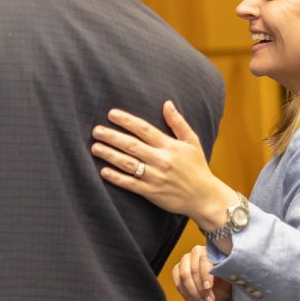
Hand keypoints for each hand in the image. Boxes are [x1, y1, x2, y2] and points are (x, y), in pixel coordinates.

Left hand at [92, 100, 234, 229]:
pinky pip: (130, 184)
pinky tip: (103, 171)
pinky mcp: (151, 192)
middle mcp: (161, 160)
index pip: (144, 129)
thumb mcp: (192, 142)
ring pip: (128, 164)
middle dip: (112, 137)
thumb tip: (166, 103)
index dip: (126, 121)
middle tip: (96, 131)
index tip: (111, 114)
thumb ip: (178, 122)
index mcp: (169, 146)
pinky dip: (116, 177)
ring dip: (110, 155)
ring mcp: (155, 177)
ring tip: (95, 147)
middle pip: (132, 145)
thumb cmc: (197, 167)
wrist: (204, 197)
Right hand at [172, 245, 231, 300]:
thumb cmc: (228, 283)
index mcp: (212, 250)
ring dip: (192, 293)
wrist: (222, 292)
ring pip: (183, 276)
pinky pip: (177, 282)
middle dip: (199, 288)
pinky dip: (186, 295)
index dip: (205, 274)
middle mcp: (197, 252)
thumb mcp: (231, 277)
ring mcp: (185, 260)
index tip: (208, 287)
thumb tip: (226, 272)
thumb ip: (227, 272)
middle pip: (192, 269)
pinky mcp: (177, 270)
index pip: (204, 259)